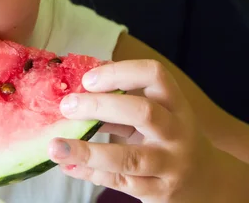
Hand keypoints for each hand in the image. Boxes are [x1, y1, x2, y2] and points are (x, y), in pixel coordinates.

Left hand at [47, 59, 222, 202]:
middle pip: (142, 112)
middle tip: (66, 106)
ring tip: (55, 146)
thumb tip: (73, 93)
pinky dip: (89, 172)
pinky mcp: (158, 192)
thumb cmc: (168, 138)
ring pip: (129, 158)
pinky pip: (119, 182)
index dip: (119, 72)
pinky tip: (67, 165)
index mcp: (175, 104)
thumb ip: (123, 103)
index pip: (155, 75)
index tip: (87, 79)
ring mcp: (170, 165)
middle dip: (99, 106)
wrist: (207, 183)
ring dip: (88, 151)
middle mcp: (177, 132)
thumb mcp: (157, 115)